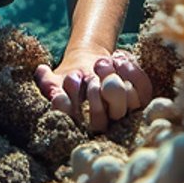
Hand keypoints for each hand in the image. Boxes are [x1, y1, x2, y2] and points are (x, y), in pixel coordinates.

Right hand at [35, 48, 151, 131]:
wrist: (93, 64)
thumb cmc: (71, 74)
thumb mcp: (55, 77)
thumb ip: (46, 80)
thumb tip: (42, 71)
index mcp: (78, 124)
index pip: (72, 123)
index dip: (67, 106)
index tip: (66, 84)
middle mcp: (101, 124)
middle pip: (99, 122)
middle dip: (93, 97)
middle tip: (88, 77)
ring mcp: (122, 112)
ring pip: (123, 107)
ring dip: (110, 82)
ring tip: (101, 63)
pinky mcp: (140, 99)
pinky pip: (141, 89)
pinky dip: (130, 71)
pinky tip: (118, 58)